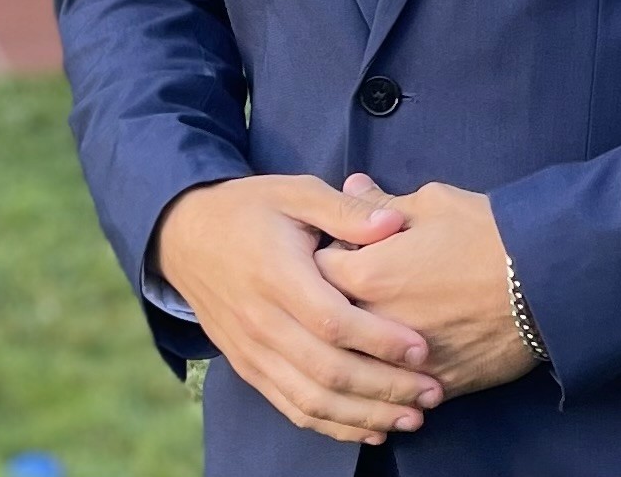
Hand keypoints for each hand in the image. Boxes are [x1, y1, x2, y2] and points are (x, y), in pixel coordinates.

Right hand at [153, 174, 445, 445]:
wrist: (187, 237)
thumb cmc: (252, 209)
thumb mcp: (296, 192)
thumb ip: (345, 211)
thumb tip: (393, 222)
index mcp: (278, 276)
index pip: (332, 321)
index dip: (379, 340)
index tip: (422, 349)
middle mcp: (264, 323)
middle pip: (327, 371)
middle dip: (384, 388)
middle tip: (433, 392)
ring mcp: (254, 352)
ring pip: (311, 400)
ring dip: (363, 415)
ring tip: (412, 417)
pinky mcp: (250, 369)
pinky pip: (291, 407)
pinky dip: (332, 425)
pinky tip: (369, 429)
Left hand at [315, 174, 538, 396]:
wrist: (545, 280)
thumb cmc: (488, 232)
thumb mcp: (433, 203)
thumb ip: (382, 203)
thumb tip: (352, 186)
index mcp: (368, 274)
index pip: (316, 269)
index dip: (326, 256)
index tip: (341, 251)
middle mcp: (374, 325)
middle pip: (331, 322)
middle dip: (336, 304)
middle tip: (363, 286)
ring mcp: (402, 363)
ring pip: (361, 363)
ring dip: (363, 345)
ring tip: (387, 323)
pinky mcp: (433, 385)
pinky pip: (398, 387)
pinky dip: (397, 373)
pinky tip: (409, 356)